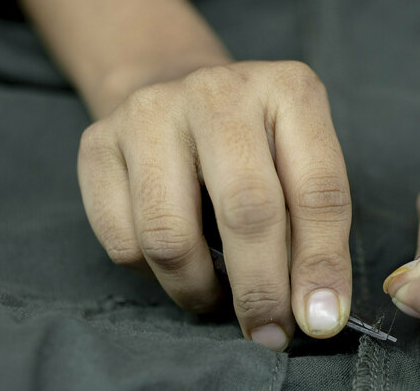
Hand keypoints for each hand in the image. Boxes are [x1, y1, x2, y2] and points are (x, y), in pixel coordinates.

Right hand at [78, 61, 351, 350]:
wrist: (172, 88)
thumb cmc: (255, 144)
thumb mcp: (301, 163)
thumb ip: (313, 227)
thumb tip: (316, 312)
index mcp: (289, 91)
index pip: (317, 190)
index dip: (321, 264)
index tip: (320, 318)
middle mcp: (219, 91)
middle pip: (247, 210)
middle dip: (261, 290)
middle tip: (268, 332)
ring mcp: (151, 111)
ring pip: (170, 236)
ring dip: (198, 288)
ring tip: (215, 295)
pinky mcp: (97, 142)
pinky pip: (122, 241)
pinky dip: (153, 275)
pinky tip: (175, 263)